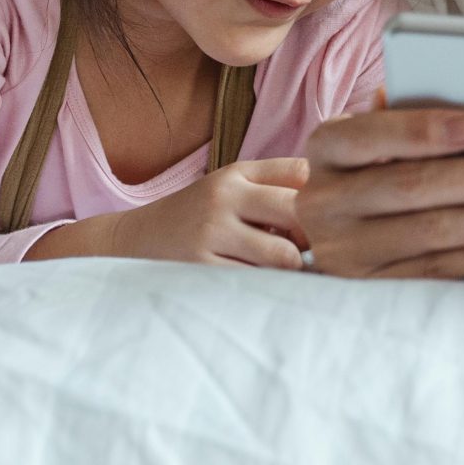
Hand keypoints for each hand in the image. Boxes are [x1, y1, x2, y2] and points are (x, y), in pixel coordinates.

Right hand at [27, 157, 311, 268]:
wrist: (128, 245)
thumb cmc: (194, 218)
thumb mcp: (228, 187)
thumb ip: (277, 183)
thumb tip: (336, 196)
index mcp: (235, 174)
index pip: (302, 175)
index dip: (324, 199)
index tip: (327, 219)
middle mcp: (223, 198)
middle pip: (301, 214)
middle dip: (316, 238)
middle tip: (314, 253)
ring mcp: (210, 235)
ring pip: (284, 256)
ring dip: (293, 270)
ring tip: (286, 274)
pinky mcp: (200, 271)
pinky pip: (256, 283)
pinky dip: (268, 289)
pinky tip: (261, 290)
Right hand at [296, 105, 463, 278]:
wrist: (331, 229)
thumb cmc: (369, 166)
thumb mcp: (371, 136)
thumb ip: (408, 117)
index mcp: (327, 148)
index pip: (370, 135)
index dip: (421, 131)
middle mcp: (327, 201)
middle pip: (411, 188)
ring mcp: (345, 250)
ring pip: (430, 234)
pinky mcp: (372, 287)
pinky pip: (437, 270)